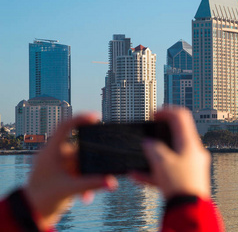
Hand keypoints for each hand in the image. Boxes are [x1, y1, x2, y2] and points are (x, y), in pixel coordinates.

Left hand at [24, 114, 117, 230]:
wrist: (31, 214)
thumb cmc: (41, 199)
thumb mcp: (69, 190)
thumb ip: (92, 184)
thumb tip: (112, 182)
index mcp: (50, 151)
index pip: (65, 127)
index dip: (80, 119)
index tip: (96, 117)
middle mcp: (55, 155)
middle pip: (80, 150)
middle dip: (90, 163)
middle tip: (102, 171)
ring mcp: (59, 164)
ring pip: (81, 164)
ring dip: (88, 178)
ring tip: (89, 194)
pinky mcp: (63, 174)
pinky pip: (79, 173)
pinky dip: (84, 183)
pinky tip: (86, 197)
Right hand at [132, 107, 210, 199]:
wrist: (188, 210)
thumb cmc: (179, 184)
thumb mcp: (161, 162)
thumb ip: (152, 148)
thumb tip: (148, 142)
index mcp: (190, 143)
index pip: (181, 116)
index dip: (166, 112)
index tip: (154, 115)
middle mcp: (194, 152)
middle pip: (176, 135)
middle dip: (159, 134)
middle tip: (147, 134)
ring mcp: (192, 165)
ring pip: (171, 154)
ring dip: (154, 155)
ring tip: (138, 161)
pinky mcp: (187, 179)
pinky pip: (169, 170)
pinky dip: (155, 170)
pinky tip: (138, 176)